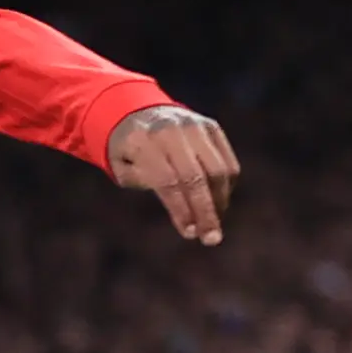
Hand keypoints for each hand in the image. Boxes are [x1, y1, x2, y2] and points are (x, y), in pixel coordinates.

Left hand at [107, 104, 238, 244]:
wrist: (139, 113)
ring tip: (212, 223)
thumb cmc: (129, 152)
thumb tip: (189, 218)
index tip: (189, 233)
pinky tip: (217, 202)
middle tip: (211, 239)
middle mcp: (172, 129)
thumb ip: (147, 186)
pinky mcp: (211, 127)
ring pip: (218, 169)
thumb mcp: (123, 169)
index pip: (168, 180)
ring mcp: (195, 125)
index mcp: (143, 141)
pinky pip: (228, 162)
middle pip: (197, 177)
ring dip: (219, 202)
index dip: (181, 209)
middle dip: (206, 211)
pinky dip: (226, 187)